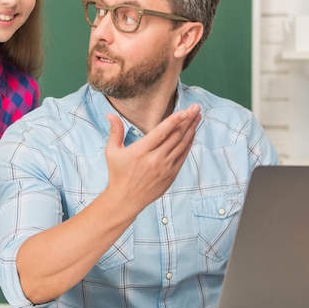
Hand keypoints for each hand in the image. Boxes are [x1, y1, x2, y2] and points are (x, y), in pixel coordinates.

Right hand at [104, 103, 200, 217]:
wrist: (126, 199)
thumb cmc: (118, 174)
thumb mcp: (112, 152)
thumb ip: (115, 132)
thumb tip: (110, 114)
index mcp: (140, 152)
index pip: (161, 133)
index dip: (174, 121)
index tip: (184, 111)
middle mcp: (154, 159)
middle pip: (175, 136)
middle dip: (187, 120)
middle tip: (196, 107)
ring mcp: (165, 168)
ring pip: (182, 145)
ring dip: (191, 129)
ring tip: (198, 116)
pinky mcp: (171, 175)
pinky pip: (183, 156)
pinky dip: (189, 143)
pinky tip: (192, 133)